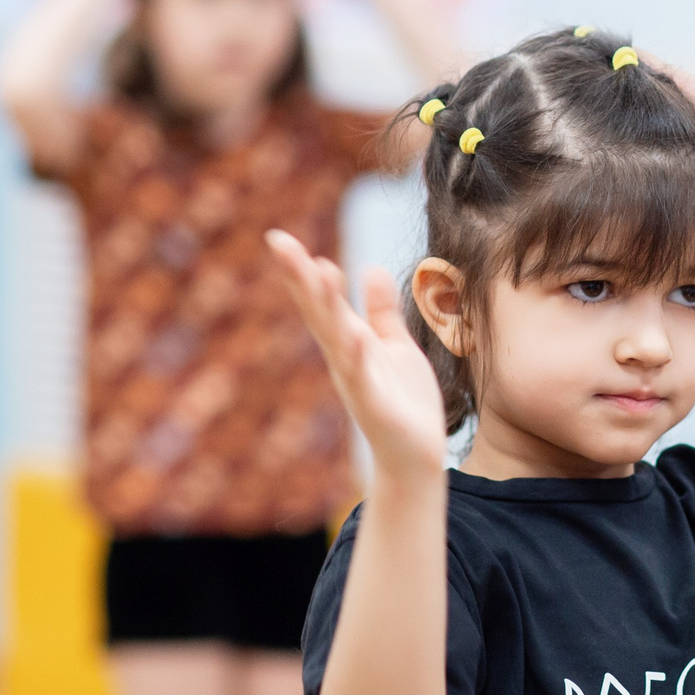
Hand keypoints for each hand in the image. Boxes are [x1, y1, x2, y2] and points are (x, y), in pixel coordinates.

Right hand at [265, 231, 447, 480]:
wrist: (415, 457)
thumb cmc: (403, 402)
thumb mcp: (394, 346)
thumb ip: (381, 311)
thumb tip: (372, 268)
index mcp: (348, 342)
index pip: (320, 301)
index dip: (302, 270)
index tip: (279, 238)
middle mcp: (344, 358)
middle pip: (319, 312)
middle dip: (301, 278)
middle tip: (279, 243)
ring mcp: (357, 382)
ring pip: (338, 339)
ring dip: (329, 307)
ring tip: (321, 270)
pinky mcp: (375, 407)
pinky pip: (364, 379)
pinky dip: (359, 358)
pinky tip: (357, 336)